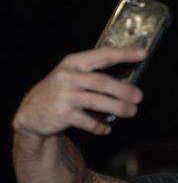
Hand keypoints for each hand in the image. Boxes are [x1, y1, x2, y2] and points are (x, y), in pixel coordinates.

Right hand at [12, 47, 146, 136]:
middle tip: (139, 96)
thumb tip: (129, 84)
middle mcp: (68, 76)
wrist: (30, 113)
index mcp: (73, 63)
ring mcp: (64, 95)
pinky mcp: (62, 114)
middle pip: (101, 81)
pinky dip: (100, 126)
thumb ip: (95, 76)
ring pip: (96, 101)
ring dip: (117, 107)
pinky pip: (88, 121)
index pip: (102, 55)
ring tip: (131, 111)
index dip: (124, 54)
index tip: (143, 53)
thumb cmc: (60, 93)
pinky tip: (106, 129)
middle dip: (123, 89)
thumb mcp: (72, 77)